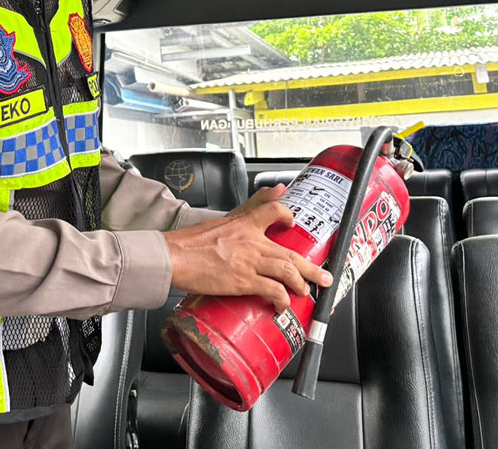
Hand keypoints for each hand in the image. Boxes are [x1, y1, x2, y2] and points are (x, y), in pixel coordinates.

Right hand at [163, 184, 332, 310]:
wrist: (173, 256)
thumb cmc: (189, 243)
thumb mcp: (218, 220)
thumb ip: (244, 208)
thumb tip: (272, 191)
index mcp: (243, 224)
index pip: (274, 211)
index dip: (288, 216)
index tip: (293, 223)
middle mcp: (251, 241)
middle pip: (290, 253)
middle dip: (311, 268)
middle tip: (324, 276)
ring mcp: (249, 261)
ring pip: (287, 271)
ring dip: (301, 284)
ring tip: (305, 293)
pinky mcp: (243, 280)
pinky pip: (272, 290)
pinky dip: (281, 299)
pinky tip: (282, 306)